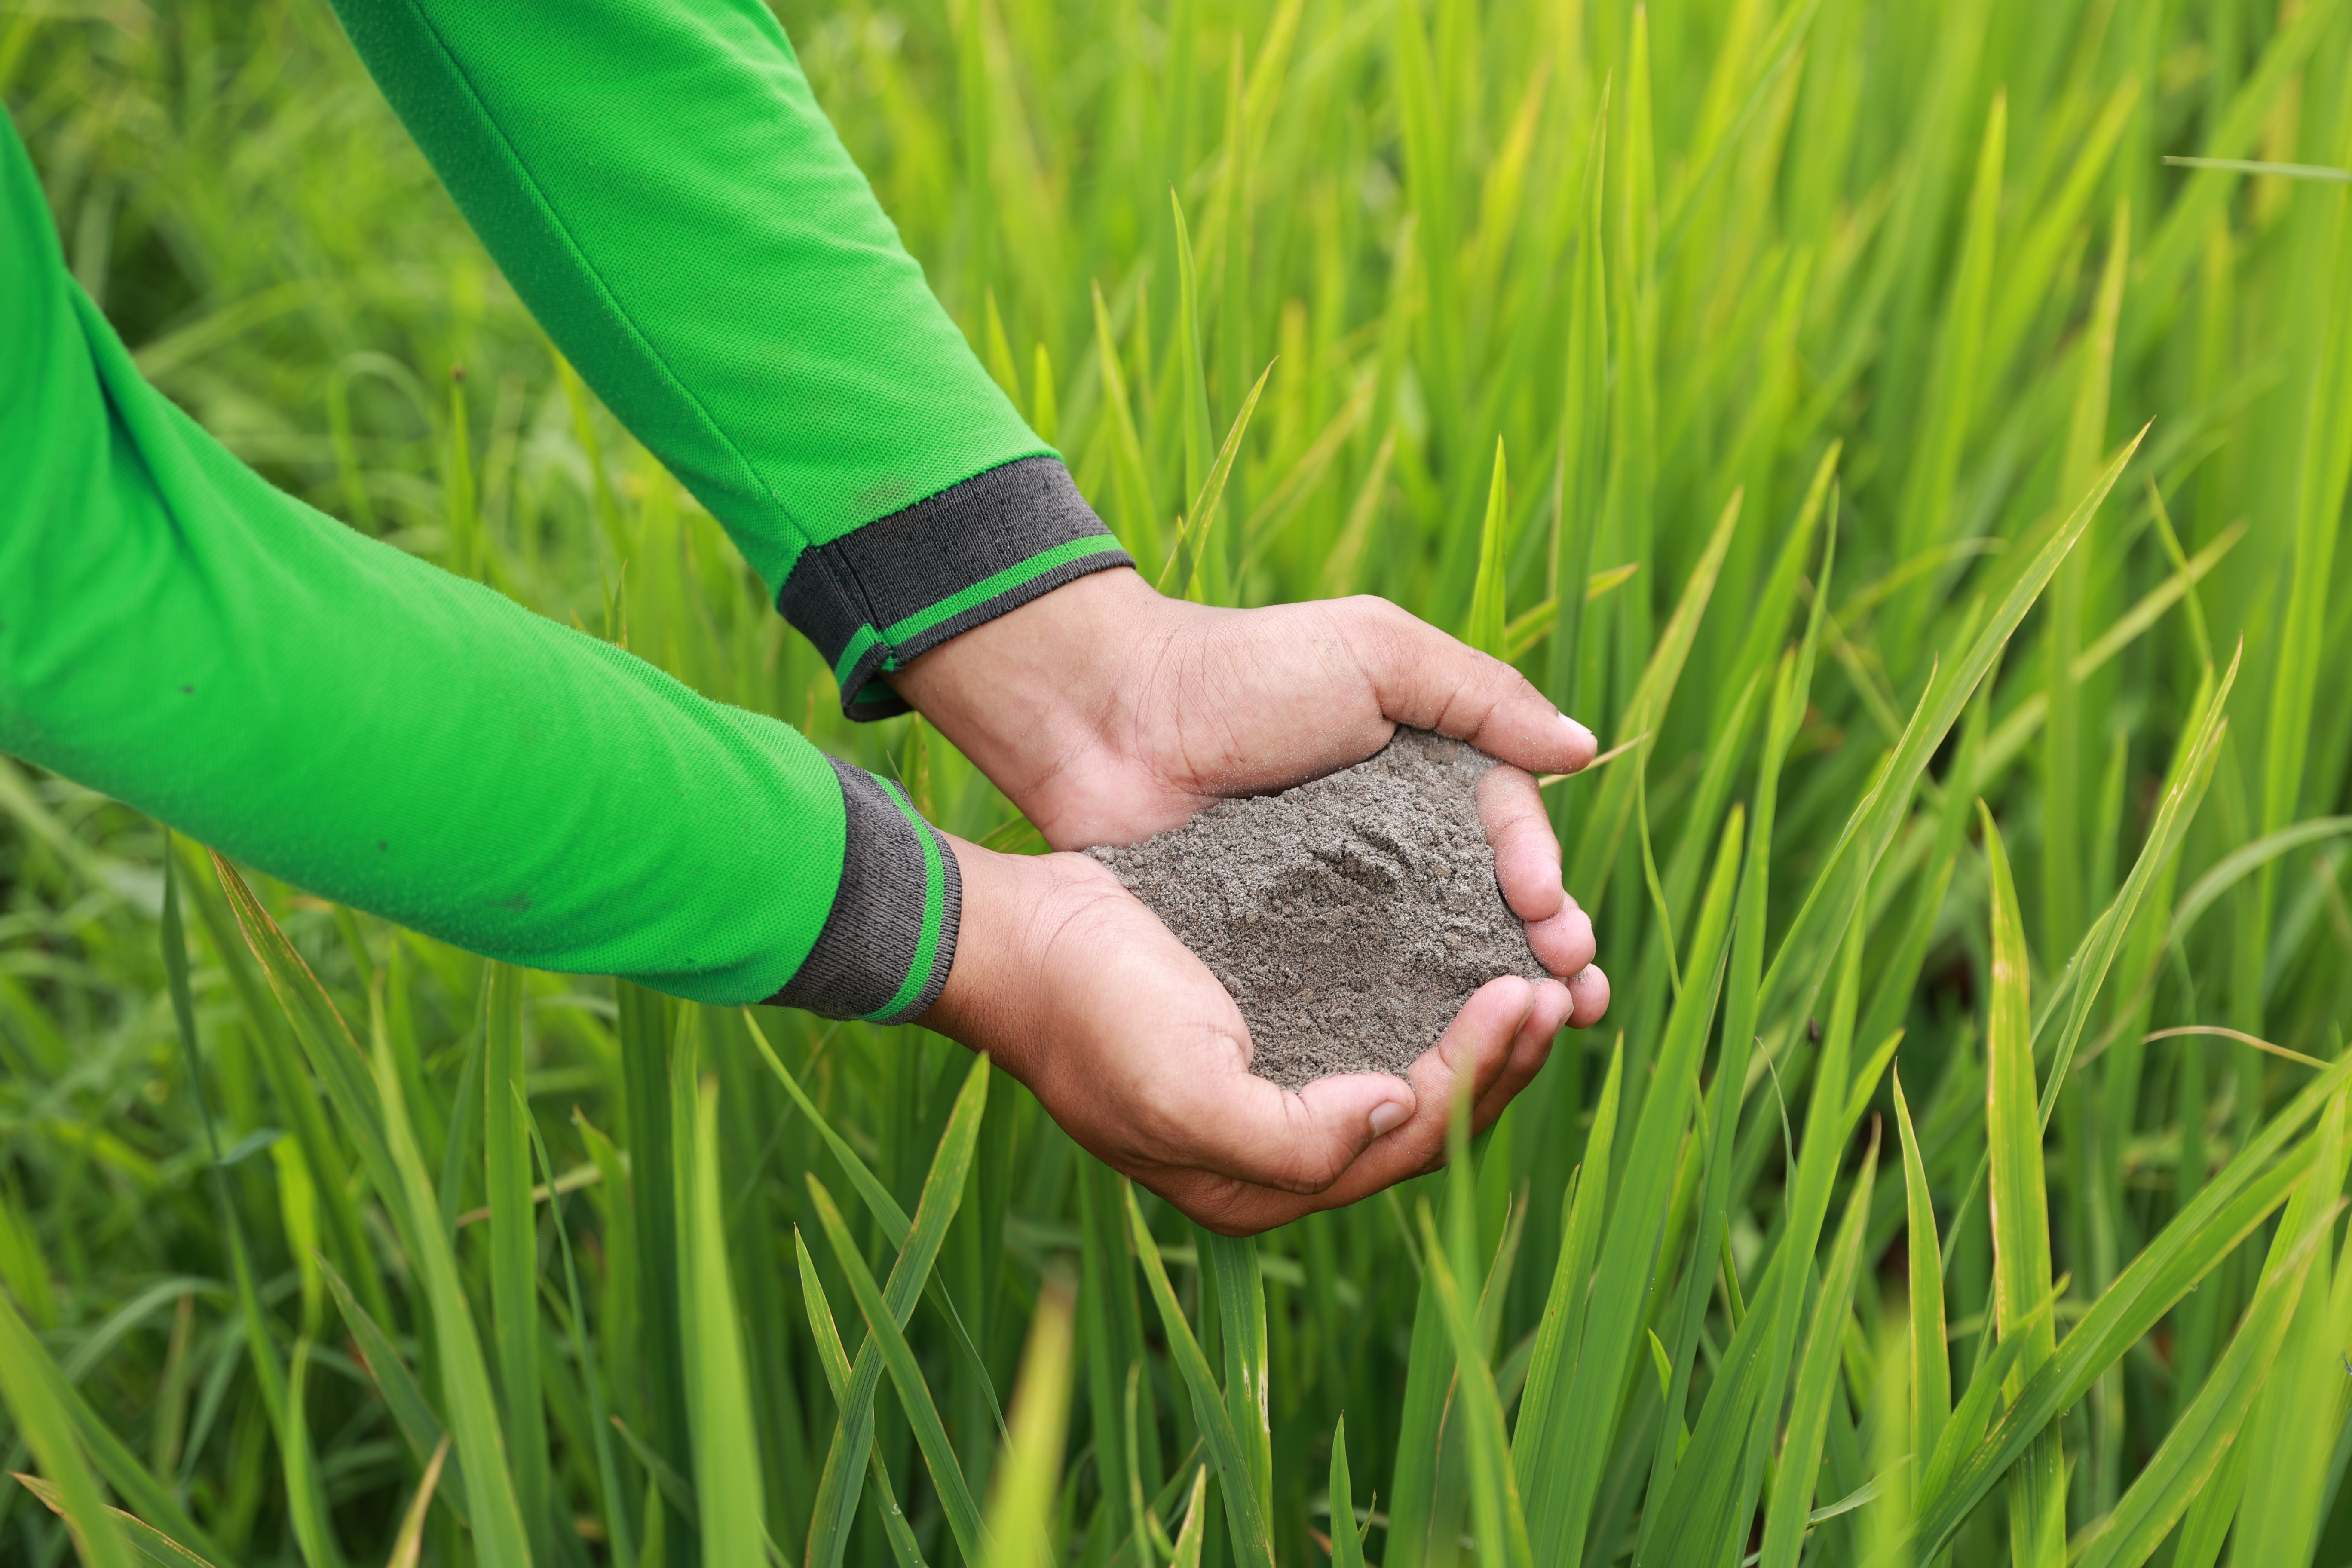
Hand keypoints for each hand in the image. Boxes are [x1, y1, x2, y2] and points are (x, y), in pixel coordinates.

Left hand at [887, 567, 1609, 1021]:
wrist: (1111, 720)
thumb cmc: (1242, 670)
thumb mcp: (1375, 651)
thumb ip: (1481, 695)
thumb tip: (1584, 751)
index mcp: (1425, 774)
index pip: (1509, 837)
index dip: (1541, 881)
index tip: (1550, 917)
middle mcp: (1392, 847)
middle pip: (1487, 912)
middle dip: (1539, 956)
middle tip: (1570, 995)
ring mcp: (1337, 906)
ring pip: (1432, 965)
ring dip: (1489, 1003)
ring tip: (1533, 1032)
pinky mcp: (1282, 951)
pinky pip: (1351, 996)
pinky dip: (1399, 1026)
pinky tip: (1435, 1059)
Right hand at [919, 839, 1574, 1233]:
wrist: (1018, 934)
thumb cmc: (1090, 1011)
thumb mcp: (1181, 1090)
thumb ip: (1289, 1135)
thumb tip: (1389, 1111)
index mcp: (1260, 1182)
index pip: (1404, 1144)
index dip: (1475, 1078)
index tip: (1522, 995)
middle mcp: (1281, 1141)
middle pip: (1424, 1115)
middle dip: (1501, 1059)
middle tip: (1564, 985)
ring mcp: (1280, 1073)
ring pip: (1412, 1065)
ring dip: (1481, 1027)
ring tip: (1544, 966)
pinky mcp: (1277, 1012)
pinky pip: (1379, 1013)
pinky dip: (1434, 988)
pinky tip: (1475, 946)